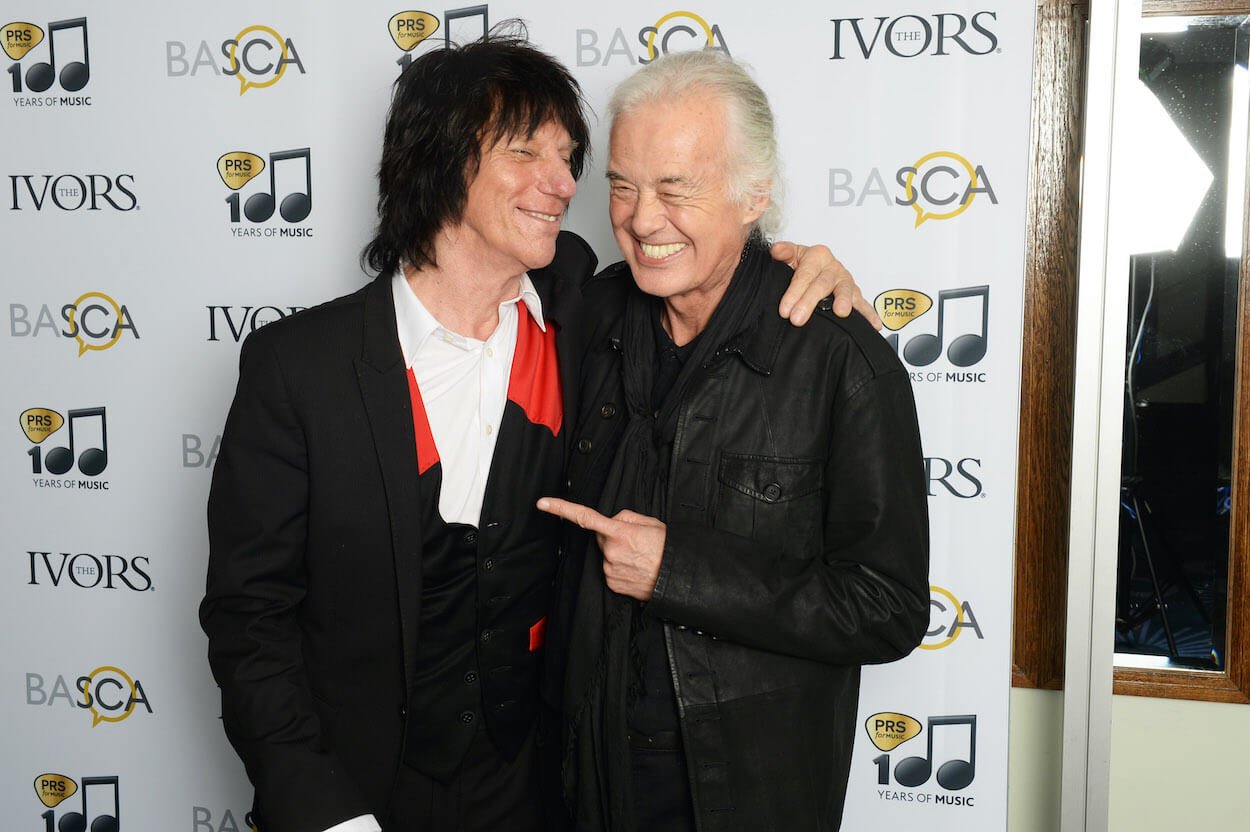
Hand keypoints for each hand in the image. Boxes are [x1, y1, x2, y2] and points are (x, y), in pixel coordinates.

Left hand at [537, 498, 665, 600]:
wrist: (676, 578)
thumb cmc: (666, 549)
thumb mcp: (650, 523)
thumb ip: (625, 517)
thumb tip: (613, 522)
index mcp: (619, 531)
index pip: (584, 517)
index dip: (561, 508)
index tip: (543, 503)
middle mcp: (611, 551)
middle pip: (601, 538)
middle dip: (613, 536)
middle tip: (635, 543)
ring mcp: (610, 569)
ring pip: (606, 555)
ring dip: (618, 554)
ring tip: (639, 558)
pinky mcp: (612, 584)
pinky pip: (609, 571)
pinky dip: (619, 568)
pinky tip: (635, 569)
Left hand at [771, 241, 882, 329]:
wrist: (816, 267)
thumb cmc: (803, 264)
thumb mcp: (791, 255)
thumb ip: (784, 253)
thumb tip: (777, 251)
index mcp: (818, 256)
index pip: (805, 275)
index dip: (794, 292)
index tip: (784, 310)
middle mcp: (834, 267)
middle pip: (823, 284)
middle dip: (809, 302)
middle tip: (798, 319)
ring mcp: (846, 281)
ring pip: (846, 291)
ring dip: (844, 301)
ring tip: (841, 312)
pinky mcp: (855, 294)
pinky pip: (864, 303)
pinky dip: (869, 313)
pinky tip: (874, 323)